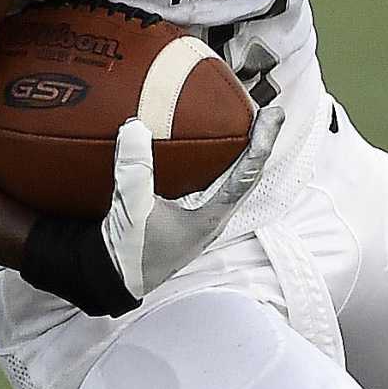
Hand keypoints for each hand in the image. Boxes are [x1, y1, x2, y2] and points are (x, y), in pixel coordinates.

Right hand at [20, 106, 282, 314]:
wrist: (114, 278)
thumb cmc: (130, 251)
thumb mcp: (132, 209)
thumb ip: (134, 169)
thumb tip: (136, 125)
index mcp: (211, 215)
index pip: (248, 172)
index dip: (262, 140)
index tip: (273, 113)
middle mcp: (211, 214)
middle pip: (245, 172)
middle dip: (255, 141)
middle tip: (261, 109)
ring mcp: (197, 216)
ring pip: (226, 177)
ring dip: (235, 150)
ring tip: (236, 122)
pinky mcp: (180, 214)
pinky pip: (203, 181)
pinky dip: (206, 160)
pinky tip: (193, 147)